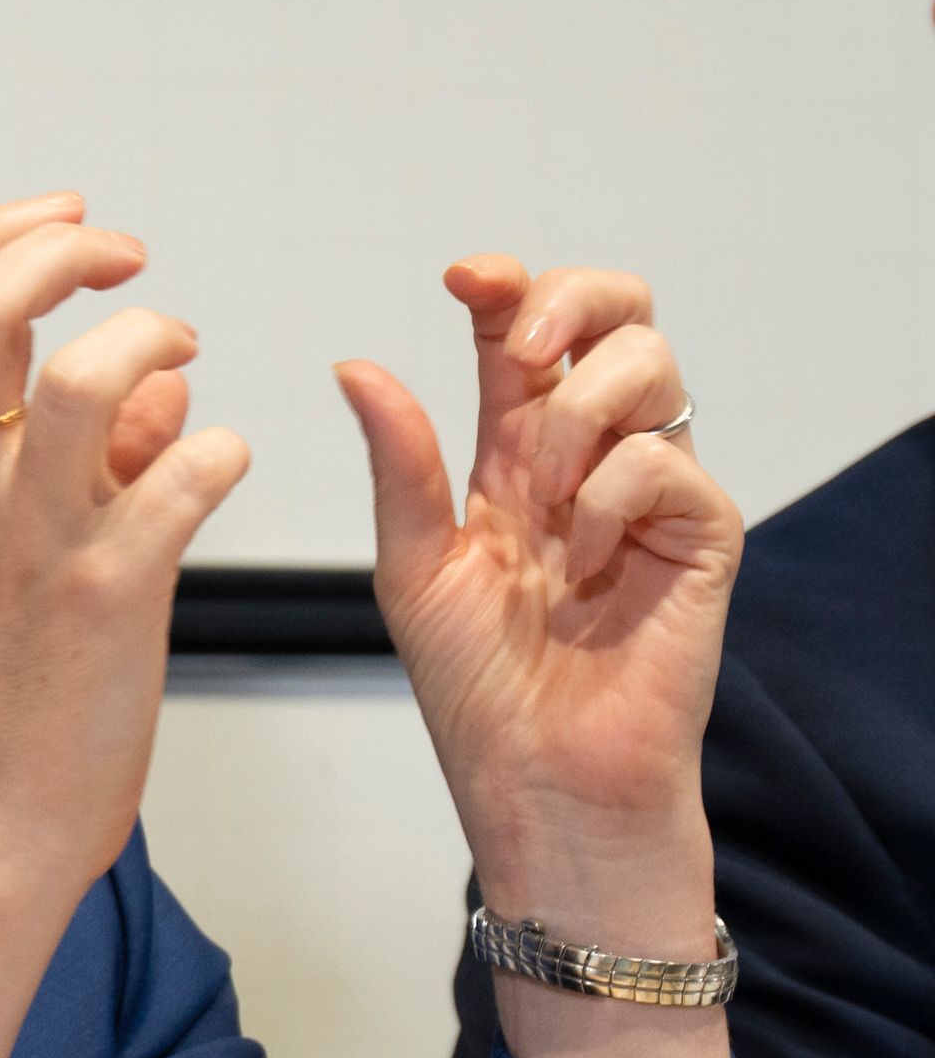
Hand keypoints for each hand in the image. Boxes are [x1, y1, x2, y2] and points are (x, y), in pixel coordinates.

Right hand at [0, 192, 248, 1057]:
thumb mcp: (4, 562)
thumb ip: (81, 462)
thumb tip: (159, 392)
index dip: (1, 235)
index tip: (70, 224)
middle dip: (60, 251)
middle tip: (128, 258)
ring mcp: (29, 544)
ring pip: (76, 380)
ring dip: (146, 341)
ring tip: (184, 352)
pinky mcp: (102, 600)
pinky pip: (175, 484)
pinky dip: (217, 453)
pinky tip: (228, 466)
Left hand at [335, 259, 739, 952]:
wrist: (537, 780)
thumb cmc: (478, 687)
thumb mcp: (413, 563)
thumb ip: (401, 463)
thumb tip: (356, 365)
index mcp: (516, 454)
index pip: (524, 333)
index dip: (505, 286)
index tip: (461, 277)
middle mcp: (591, 457)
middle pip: (619, 314)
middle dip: (569, 301)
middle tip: (518, 350)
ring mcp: (652, 491)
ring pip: (652, 365)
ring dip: (575, 415)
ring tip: (540, 501)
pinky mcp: (701, 535)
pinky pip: (666, 460)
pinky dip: (610, 496)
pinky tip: (584, 565)